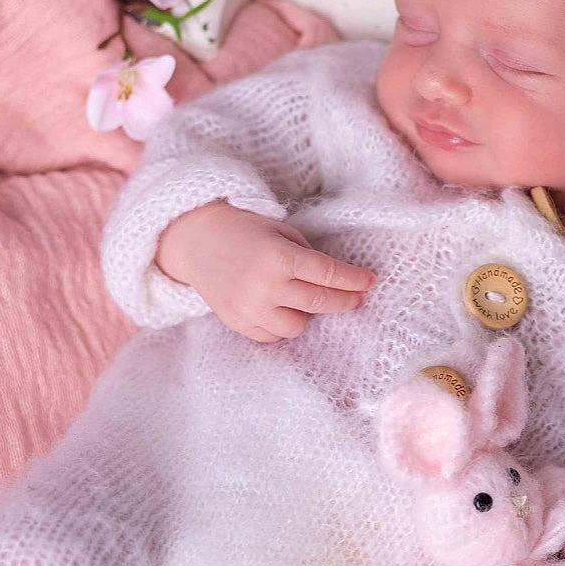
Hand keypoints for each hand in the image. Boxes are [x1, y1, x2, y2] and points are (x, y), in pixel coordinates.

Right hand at [155, 201, 374, 343]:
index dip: (353, 280)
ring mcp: (249, 309)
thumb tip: (333, 280)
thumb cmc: (242, 229)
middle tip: (357, 297)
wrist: (195, 240)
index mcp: (278, 257)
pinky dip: (281, 325)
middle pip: (319, 302)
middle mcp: (265, 287)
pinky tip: (279, 308)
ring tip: (301, 298)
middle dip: (344, 300)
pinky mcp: (237, 323)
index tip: (369, 282)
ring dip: (306, 313)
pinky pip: (272, 336)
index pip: (327, 274)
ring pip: (297, 327)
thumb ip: (306, 254)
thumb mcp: (279, 230)